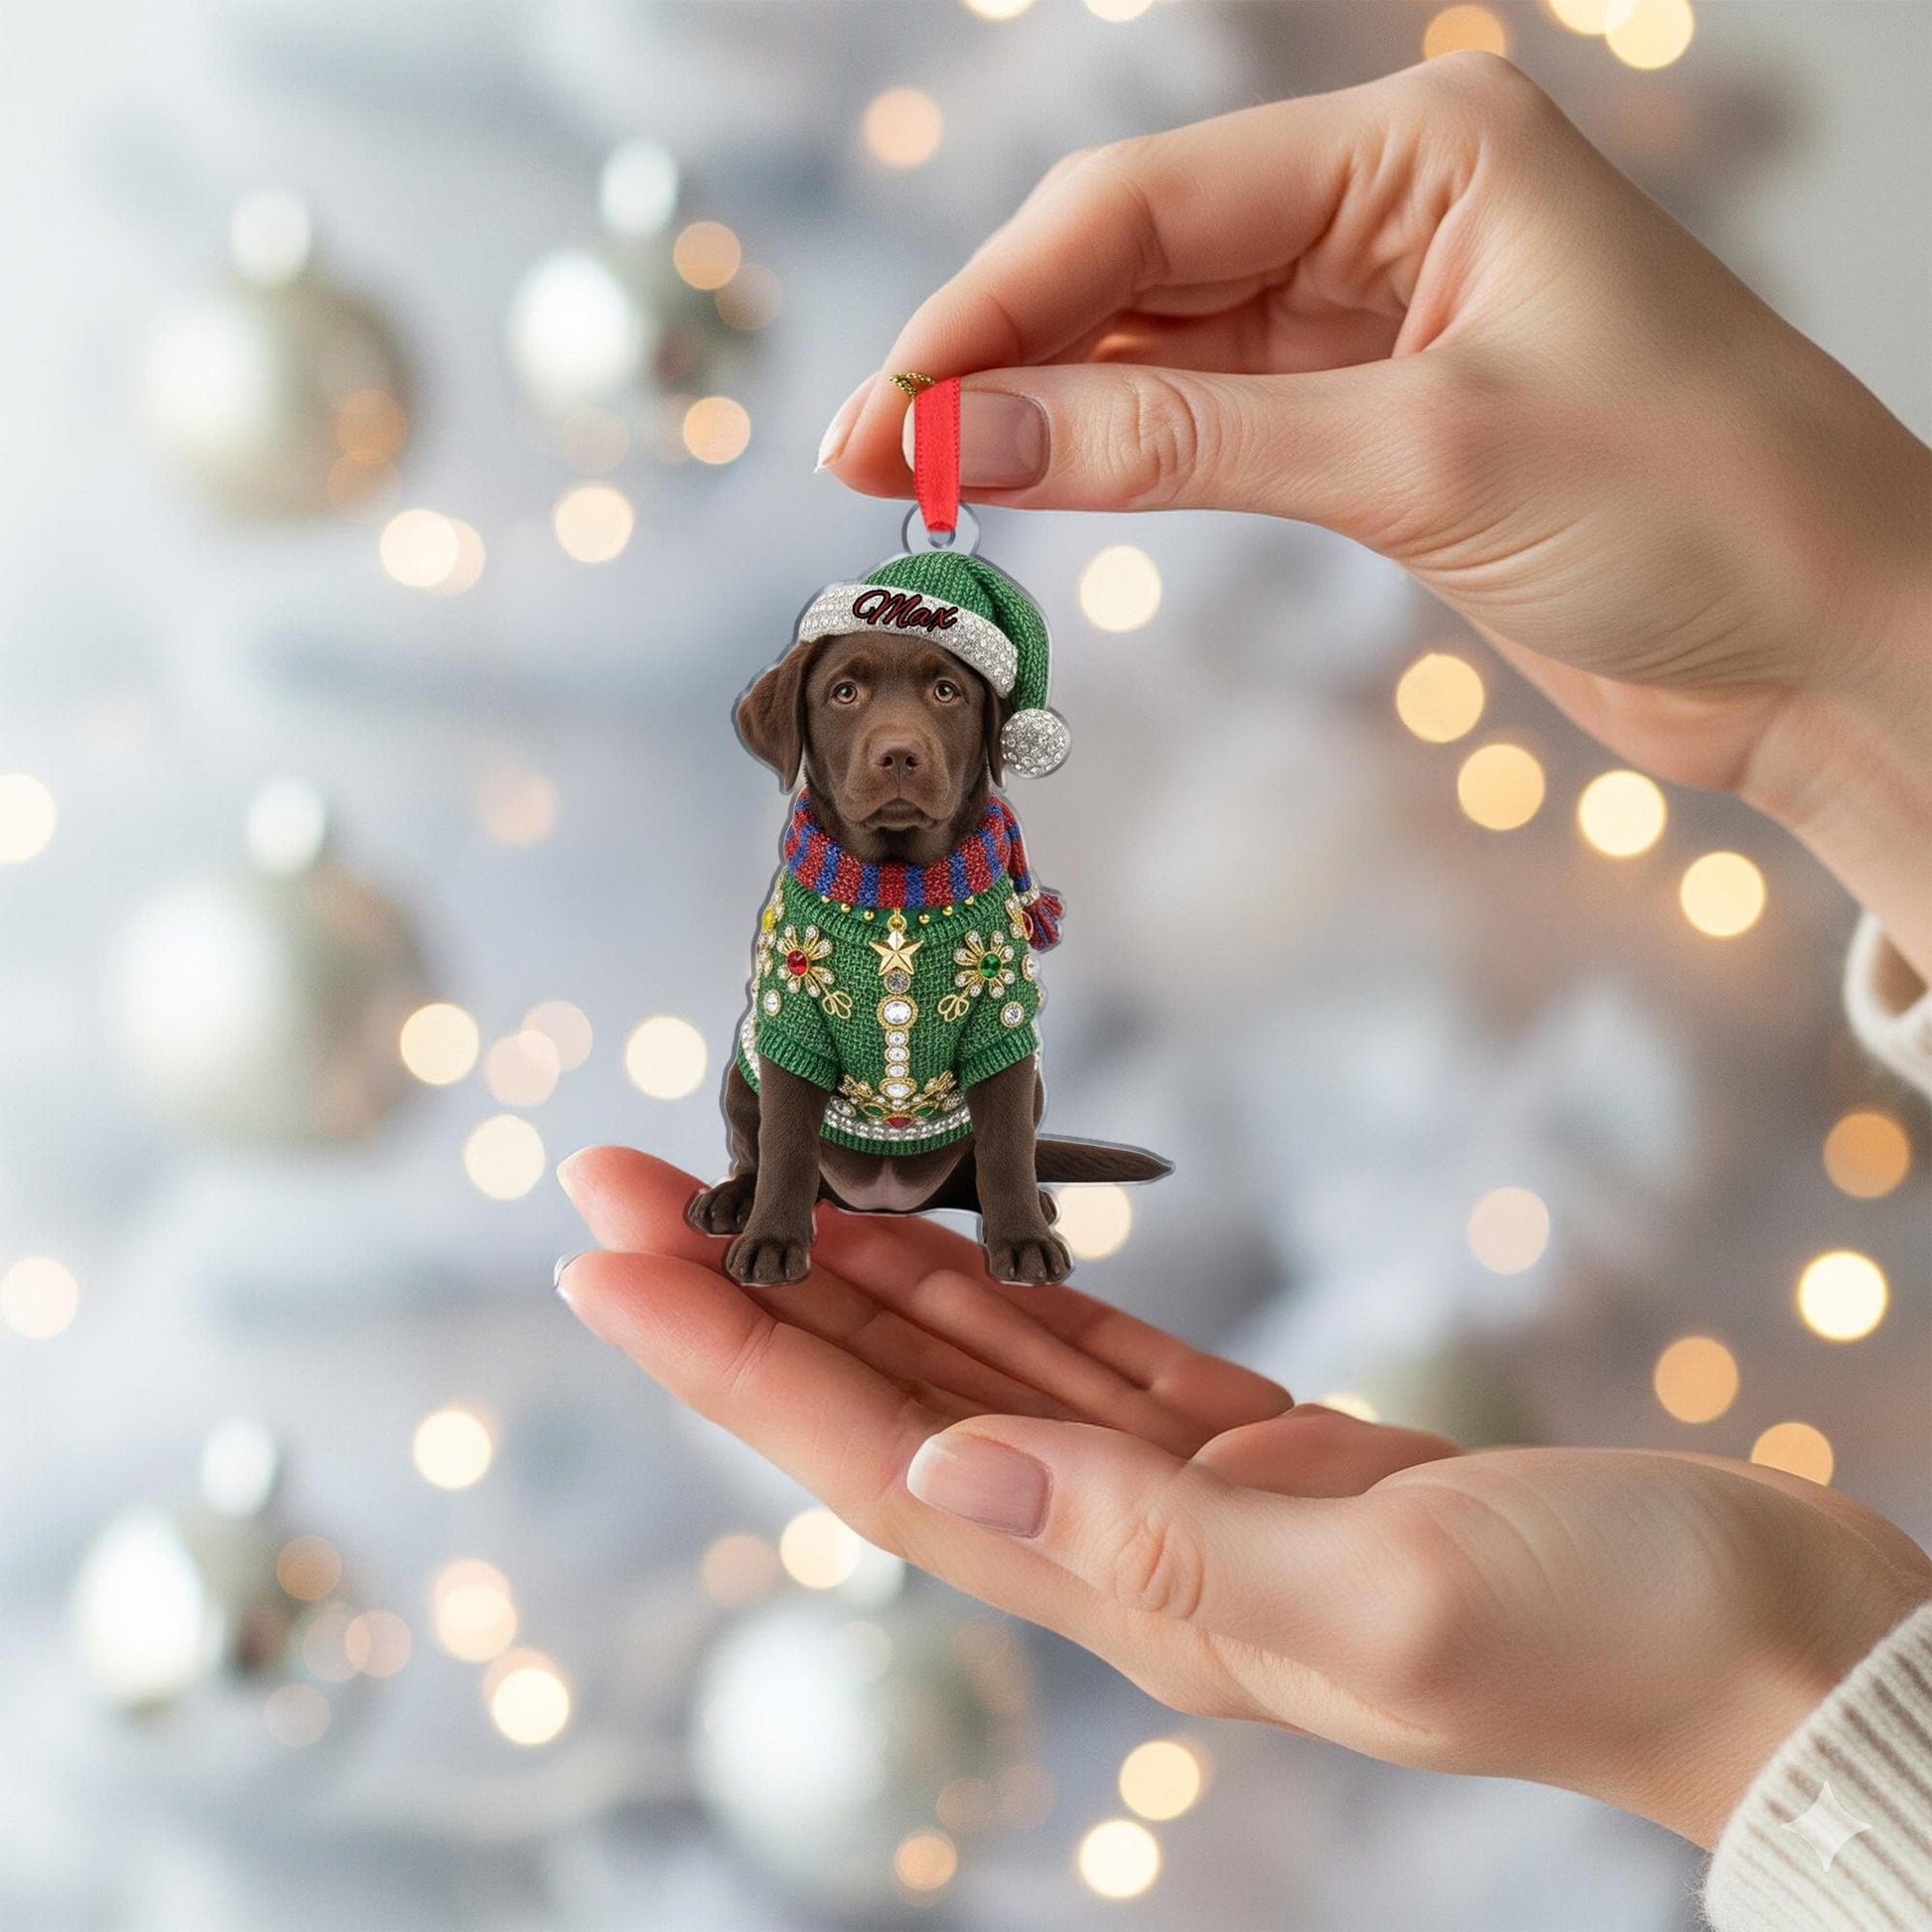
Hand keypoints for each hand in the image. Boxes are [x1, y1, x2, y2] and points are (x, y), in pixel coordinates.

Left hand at [558, 1146, 1931, 1848]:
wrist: (1751, 1640)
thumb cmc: (1607, 1634)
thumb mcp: (1380, 1603)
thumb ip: (1152, 1551)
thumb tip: (938, 1481)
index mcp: (1135, 1597)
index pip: (872, 1457)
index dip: (726, 1357)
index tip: (609, 1260)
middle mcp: (1126, 1551)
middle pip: (885, 1401)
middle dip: (741, 1288)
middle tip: (616, 1178)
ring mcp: (1185, 1496)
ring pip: (968, 1367)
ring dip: (849, 1275)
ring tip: (741, 1186)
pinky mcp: (1255, 1448)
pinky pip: (1079, 1354)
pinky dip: (989, 1289)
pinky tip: (924, 1236)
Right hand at [818, 54, 1931, 976]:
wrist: (1828, 642)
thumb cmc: (1697, 506)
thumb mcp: (1417, 455)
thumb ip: (1182, 445)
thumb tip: (972, 439)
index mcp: (1424, 147)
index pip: (1147, 206)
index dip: (998, 307)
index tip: (891, 408)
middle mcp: (1392, 209)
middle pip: (1137, 263)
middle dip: (999, 358)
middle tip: (869, 456)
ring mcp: (1380, 316)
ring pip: (1162, 347)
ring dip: (1048, 414)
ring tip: (924, 483)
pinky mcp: (1379, 419)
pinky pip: (1211, 420)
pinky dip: (1124, 459)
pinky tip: (1038, 487)